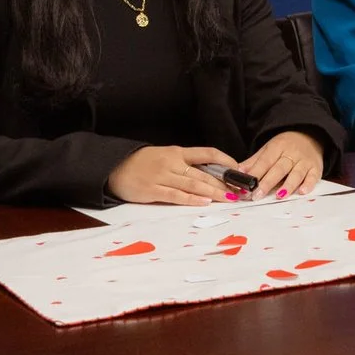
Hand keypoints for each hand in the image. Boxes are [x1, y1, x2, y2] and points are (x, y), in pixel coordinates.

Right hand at [107, 145, 238, 205]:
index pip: (207, 153)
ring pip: (193, 184)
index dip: (225, 161)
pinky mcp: (152, 190)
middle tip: (240, 190)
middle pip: (203, 173)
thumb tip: (211, 174)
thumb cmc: (142, 163)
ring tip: (228, 198)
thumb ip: (185, 163)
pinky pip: (176, 195)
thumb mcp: (165, 157)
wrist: (114, 166)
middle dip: (224, 183)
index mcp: (177, 152)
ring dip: (213, 192)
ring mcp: (162, 176)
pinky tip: (204, 202)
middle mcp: (172, 163)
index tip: (239, 169)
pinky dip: (192, 199)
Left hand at [237, 130, 324, 197]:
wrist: (310, 135)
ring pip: (296, 173)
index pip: (265, 161)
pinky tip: (302, 191)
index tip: (245, 186)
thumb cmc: (286, 146)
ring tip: (279, 196)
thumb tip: (236, 172)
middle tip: (257, 195)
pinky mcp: (316, 168)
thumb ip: (254, 162)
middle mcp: (292, 153)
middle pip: (279, 168)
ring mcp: (305, 160)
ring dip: (288, 185)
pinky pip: (313, 176)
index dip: (255, 173)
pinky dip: (309, 184)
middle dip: (268, 182)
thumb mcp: (268, 149)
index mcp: (278, 146)